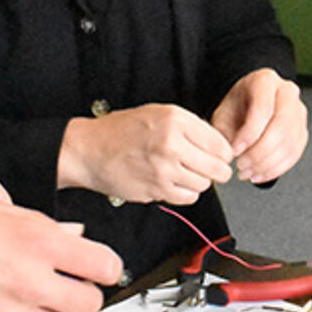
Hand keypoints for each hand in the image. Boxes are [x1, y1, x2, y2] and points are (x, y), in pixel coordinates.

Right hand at [0, 196, 121, 311]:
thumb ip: (38, 227)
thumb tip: (74, 237)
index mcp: (36, 239)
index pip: (104, 266)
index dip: (101, 270)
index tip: (94, 273)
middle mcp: (27, 279)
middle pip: (88, 306)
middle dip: (78, 299)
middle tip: (59, 292)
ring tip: (16, 303)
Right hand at [59, 105, 233, 205]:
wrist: (89, 150)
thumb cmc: (120, 131)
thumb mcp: (157, 113)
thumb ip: (188, 127)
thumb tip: (217, 145)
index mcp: (175, 121)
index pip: (219, 143)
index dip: (222, 152)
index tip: (219, 155)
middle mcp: (172, 144)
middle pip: (217, 168)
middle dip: (217, 171)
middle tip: (211, 169)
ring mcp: (164, 170)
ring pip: (203, 185)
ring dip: (199, 182)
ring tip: (184, 173)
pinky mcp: (156, 190)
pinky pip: (187, 198)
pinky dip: (185, 193)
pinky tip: (174, 182)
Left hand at [210, 71, 307, 183]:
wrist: (247, 105)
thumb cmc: (236, 106)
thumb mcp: (222, 113)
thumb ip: (223, 131)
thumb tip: (229, 153)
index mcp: (265, 81)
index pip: (263, 109)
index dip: (248, 135)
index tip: (234, 151)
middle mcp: (287, 93)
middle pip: (281, 127)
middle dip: (259, 152)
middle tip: (241, 165)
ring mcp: (298, 112)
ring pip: (289, 143)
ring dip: (267, 164)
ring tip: (248, 173)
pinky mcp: (302, 131)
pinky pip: (294, 154)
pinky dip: (276, 169)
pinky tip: (260, 174)